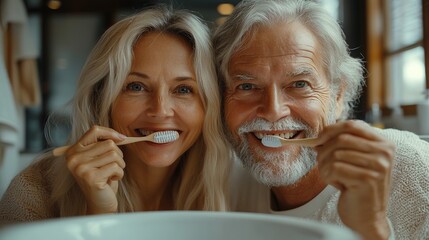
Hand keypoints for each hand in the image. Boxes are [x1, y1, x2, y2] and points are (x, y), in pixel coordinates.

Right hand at [64, 125, 126, 213]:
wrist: (100, 202)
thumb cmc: (102, 179)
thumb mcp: (99, 159)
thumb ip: (103, 145)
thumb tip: (121, 136)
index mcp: (74, 151)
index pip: (94, 130)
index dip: (110, 132)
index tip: (121, 139)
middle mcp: (74, 158)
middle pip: (108, 144)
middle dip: (118, 155)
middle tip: (114, 165)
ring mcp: (81, 168)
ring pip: (114, 155)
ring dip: (120, 165)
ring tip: (113, 173)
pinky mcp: (91, 178)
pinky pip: (116, 167)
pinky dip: (120, 174)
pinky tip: (112, 180)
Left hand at [315, 120, 394, 239]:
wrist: (366, 215)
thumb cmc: (355, 185)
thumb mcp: (353, 160)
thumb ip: (343, 144)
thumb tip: (318, 136)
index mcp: (383, 143)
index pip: (352, 125)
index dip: (331, 130)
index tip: (317, 140)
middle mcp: (384, 152)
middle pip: (341, 139)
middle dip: (324, 150)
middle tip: (321, 162)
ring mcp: (378, 165)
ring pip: (336, 154)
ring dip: (325, 166)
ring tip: (331, 176)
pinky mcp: (368, 179)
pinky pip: (335, 169)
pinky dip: (328, 176)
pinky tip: (336, 184)